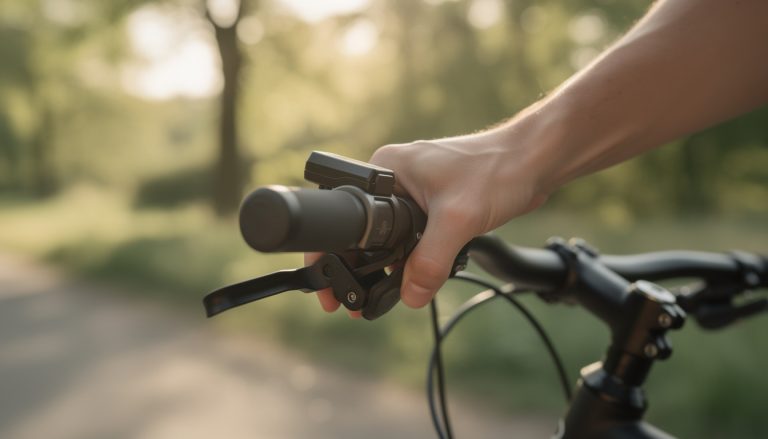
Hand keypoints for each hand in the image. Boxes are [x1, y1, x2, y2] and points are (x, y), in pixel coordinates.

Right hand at [311, 127, 548, 314]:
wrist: (533, 161)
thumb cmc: (496, 171)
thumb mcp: (457, 219)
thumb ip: (430, 261)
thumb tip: (410, 296)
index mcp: (384, 170)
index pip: (346, 217)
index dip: (334, 255)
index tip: (331, 287)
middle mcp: (391, 179)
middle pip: (363, 232)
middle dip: (358, 268)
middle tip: (351, 302)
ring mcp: (410, 191)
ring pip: (388, 238)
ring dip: (388, 265)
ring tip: (382, 295)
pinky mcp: (430, 204)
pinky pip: (411, 238)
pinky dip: (412, 258)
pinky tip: (415, 276)